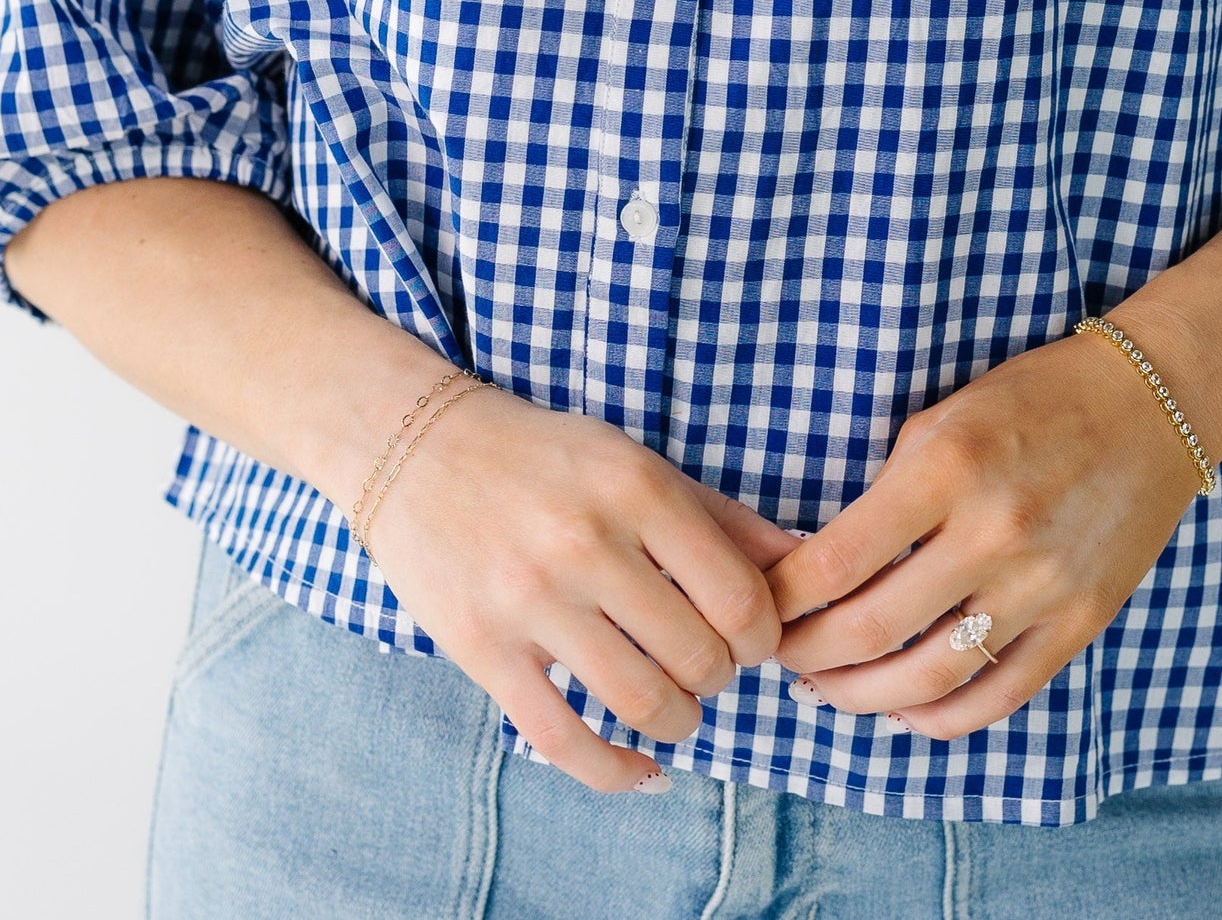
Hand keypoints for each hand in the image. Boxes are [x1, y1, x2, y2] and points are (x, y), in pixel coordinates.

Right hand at [362, 382, 796, 791]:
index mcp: (635, 487)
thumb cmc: (545, 458)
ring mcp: (530, 600)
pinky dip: (617, 772)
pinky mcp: (483, 649)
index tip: (750, 639)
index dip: (762, 637)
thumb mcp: (637, 462)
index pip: (741, 597)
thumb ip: (721, 519)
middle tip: (706, 666)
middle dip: (720, 678)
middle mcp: (585, 542)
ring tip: (674, 704)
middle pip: (699, 657)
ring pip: (642, 703)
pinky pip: (564, 741)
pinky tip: (641, 768)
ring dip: (678, 721)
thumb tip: (803, 568)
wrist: (417, 449)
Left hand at [766, 330, 1207, 737]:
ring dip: (860, 697)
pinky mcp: (1079, 623)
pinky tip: (900, 710)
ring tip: (825, 692)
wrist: (1152, 405)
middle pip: (870, 630)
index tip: (755, 606)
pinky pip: (996, 696)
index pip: (835, 561)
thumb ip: (888, 489)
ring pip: (927, 680)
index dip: (781, 599)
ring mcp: (1040, 587)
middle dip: (806, 656)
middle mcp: (991, 533)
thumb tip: (819, 562)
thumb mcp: (945, 416)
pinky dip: (938, 719)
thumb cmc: (1035, 398)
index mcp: (946, 467)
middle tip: (776, 658)